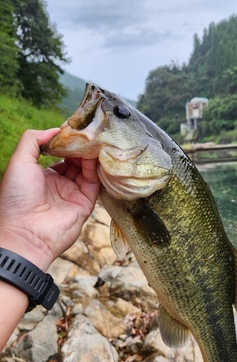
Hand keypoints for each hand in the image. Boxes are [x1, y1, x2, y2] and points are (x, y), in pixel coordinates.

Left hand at [0, 128, 99, 270]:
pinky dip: (95, 169)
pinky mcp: (85, 204)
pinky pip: (93, 184)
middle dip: (81, 147)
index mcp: (42, 176)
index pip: (61, 155)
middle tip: (87, 134)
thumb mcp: (19, 161)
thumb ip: (33, 140)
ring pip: (86, 171)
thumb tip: (55, 129)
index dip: (67, 142)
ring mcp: (73, 195)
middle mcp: (59, 185)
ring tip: (93, 142)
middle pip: (76, 161)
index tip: (74, 129)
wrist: (25, 232)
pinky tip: (94, 157)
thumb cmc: (17, 197)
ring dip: (89, 156)